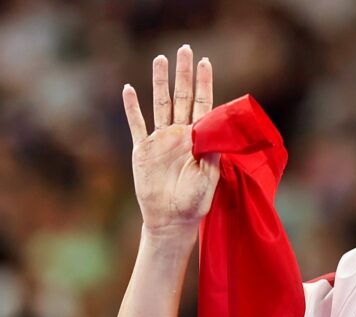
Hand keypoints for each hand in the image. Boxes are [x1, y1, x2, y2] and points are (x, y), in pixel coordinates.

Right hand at [123, 45, 218, 239]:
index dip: (204, 83)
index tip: (206, 62)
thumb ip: (212, 150)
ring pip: (160, 104)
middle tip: (184, 49)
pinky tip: (130, 89)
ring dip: (159, 82)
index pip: (204, 104)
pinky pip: (137, 124)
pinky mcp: (143, 150)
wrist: (172, 219)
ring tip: (160, 59)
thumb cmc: (196, 201)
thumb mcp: (210, 174)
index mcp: (200, 139)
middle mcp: (181, 135)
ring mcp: (161, 140)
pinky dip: (132, 108)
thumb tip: (217, 126)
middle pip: (182, 97)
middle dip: (183, 74)